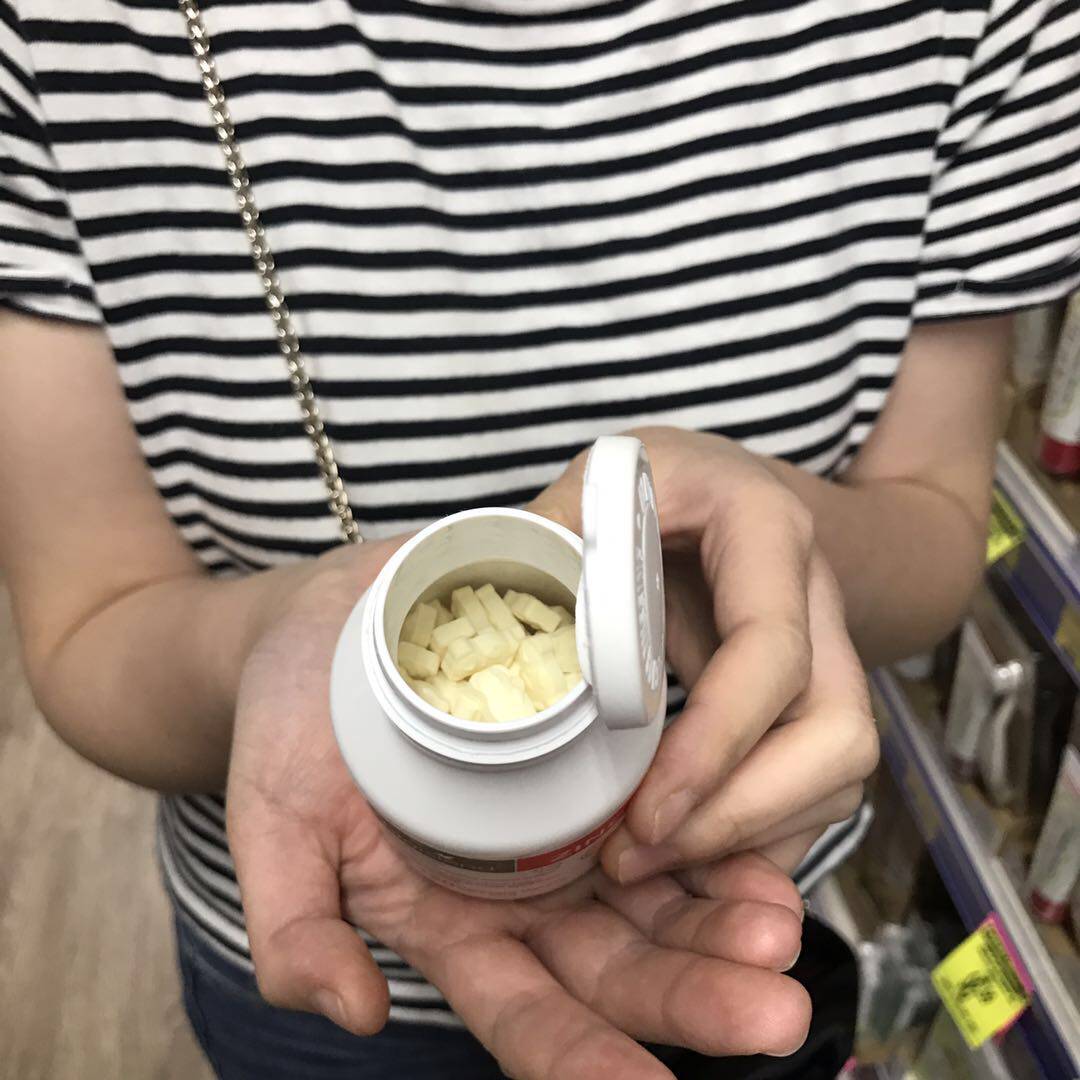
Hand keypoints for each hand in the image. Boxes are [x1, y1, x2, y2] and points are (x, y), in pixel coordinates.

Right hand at [227, 530, 811, 1079]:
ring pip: (658, 894)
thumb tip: (353, 1012)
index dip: (588, 1061)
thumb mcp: (273, 823)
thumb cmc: (290, 726)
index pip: (528, 1015)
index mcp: (450, 926)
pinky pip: (664, 804)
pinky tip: (761, 838)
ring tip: (780, 922)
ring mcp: (564, 828)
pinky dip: (713, 827)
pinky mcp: (591, 761)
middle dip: (694, 992)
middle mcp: (521, 892)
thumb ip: (297, 928)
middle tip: (774, 1007)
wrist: (333, 627)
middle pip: (618, 964)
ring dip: (722, 915)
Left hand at [531, 427, 878, 882]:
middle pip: (837, 735)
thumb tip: (450, 601)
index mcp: (765, 530)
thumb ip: (547, 533)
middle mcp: (815, 601)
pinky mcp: (807, 706)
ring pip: (834, 777)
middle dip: (741, 814)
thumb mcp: (600, 481)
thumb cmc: (660, 484)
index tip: (646, 811)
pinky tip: (676, 856)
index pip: (770, 647)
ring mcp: (825, 658)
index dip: (716, 738)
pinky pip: (811, 795)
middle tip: (636, 854)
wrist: (730, 493)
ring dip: (744, 838)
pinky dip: (750, 839)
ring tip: (641, 864)